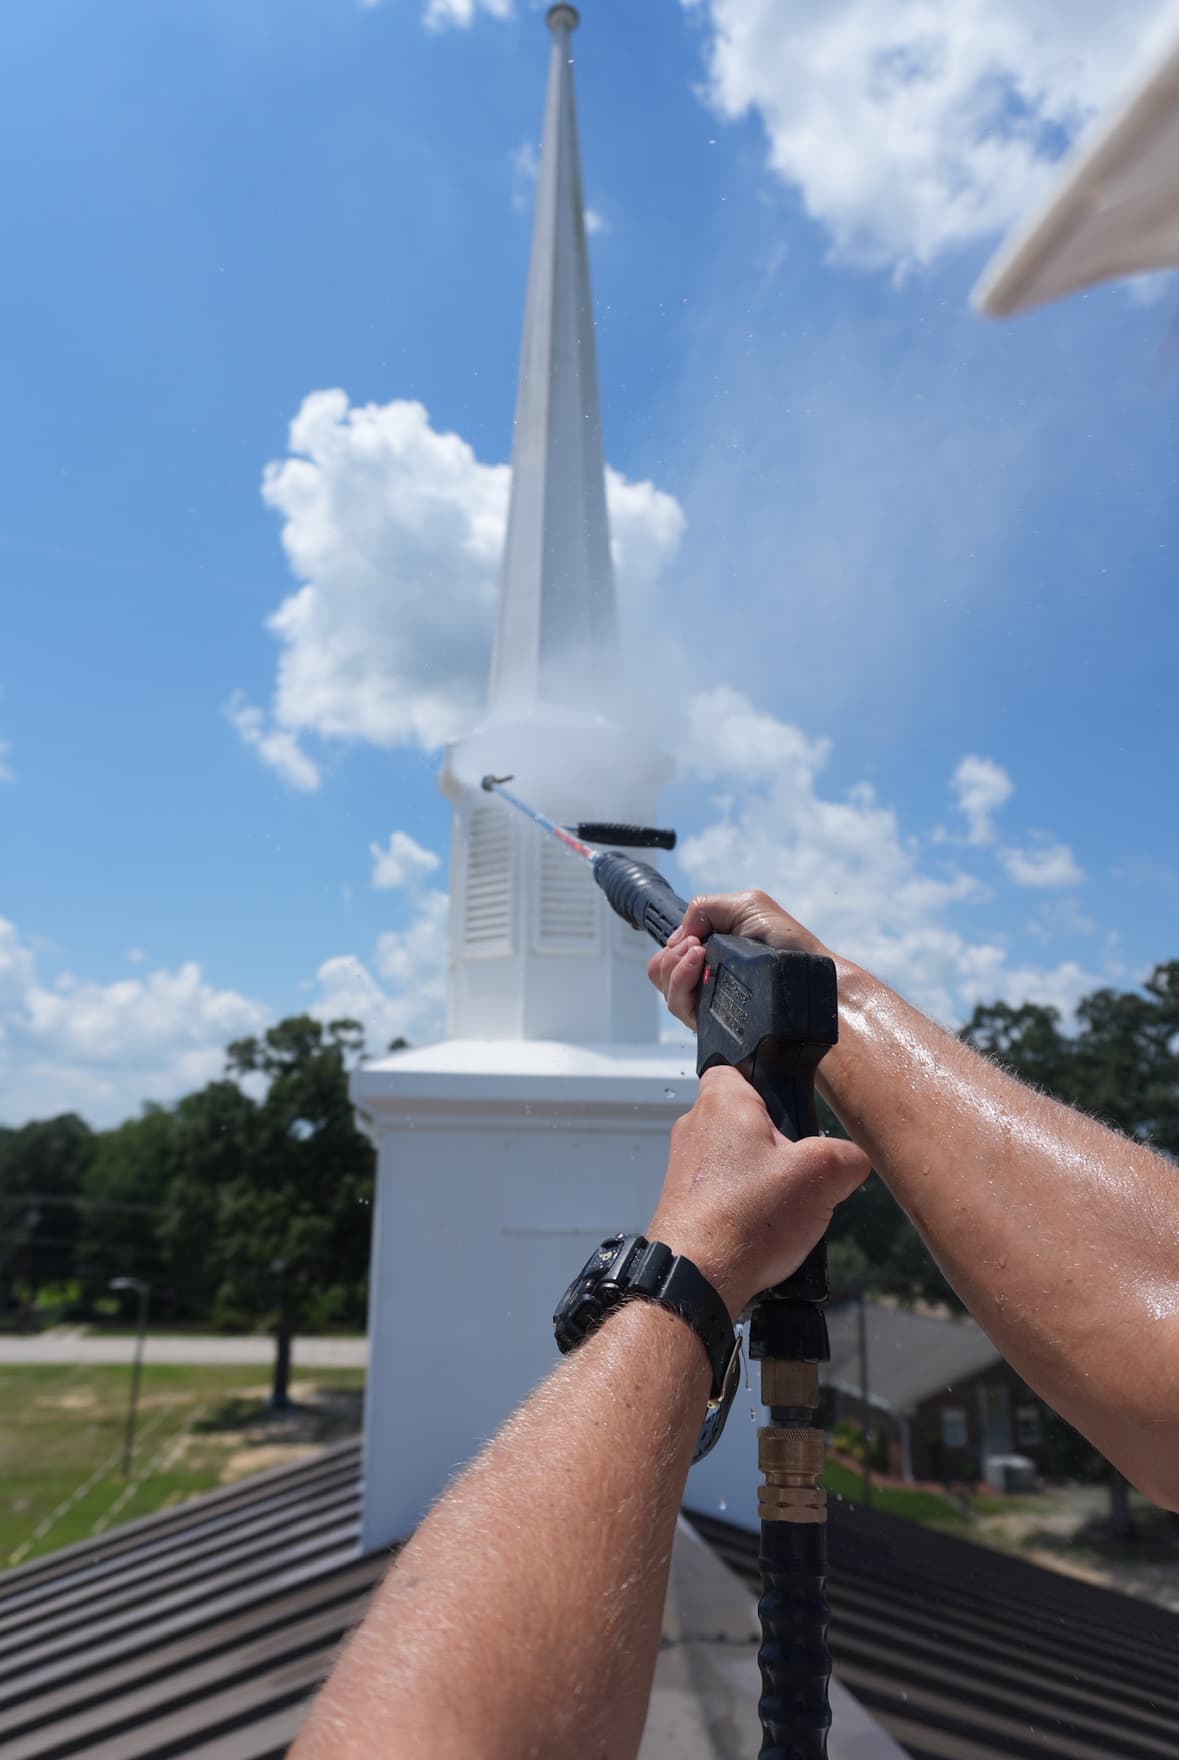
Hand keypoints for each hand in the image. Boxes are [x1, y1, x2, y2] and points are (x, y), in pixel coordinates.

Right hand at [647, 890, 829, 1030]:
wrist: (807, 976)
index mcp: (708, 952)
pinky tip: (702, 971)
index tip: (692, 939)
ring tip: (700, 956)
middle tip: (697, 947)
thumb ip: (705, 909)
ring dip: (676, 968)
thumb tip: (677, 938)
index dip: (673, 946)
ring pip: (667, 991)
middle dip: (671, 957)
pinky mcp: (711, 1021)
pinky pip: (680, 1009)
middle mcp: (704, 977)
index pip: (668, 954)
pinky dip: (682, 985)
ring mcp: (707, 1000)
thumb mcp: (746, 905)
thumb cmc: (785, 942)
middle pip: (659, 972)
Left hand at [647, 1066, 868, 1318]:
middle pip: (748, 1120)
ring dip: (764, 1181)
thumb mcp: (821, 1176)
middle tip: (800, 1171)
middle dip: (778, 1145)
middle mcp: (695, 1126)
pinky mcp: (683, 1201)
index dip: (774, 1085)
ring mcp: (685, 1167)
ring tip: (783, 1209)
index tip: (794, 1112)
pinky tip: (763, 1232)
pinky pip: (725, 1192)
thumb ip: (847, 1157)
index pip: (743, 1066)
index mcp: (722, 1100)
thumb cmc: (748, 1216)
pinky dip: (746, 1208)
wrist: (696, 1278)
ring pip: (739, 1160)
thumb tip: (851, 1161)